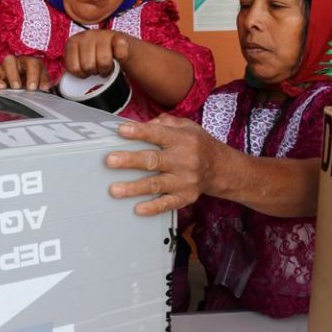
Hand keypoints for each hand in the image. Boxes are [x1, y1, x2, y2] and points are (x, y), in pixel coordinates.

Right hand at [0, 54, 49, 90]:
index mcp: (32, 65)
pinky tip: (1, 88)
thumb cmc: (26, 86)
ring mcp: (5, 67)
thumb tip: (45, 88)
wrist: (12, 91)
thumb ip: (42, 84)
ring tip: (16, 87)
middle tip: (31, 88)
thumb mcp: (36, 86)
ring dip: (14, 74)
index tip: (42, 89)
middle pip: (28, 60)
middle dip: (31, 73)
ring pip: (9, 61)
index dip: (41, 76)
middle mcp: (19, 63)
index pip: (38, 65)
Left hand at [64, 30, 132, 77]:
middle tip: (97, 68)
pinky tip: (117, 58)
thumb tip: (61, 84)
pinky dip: (120, 60)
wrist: (116, 46)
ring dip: (107, 69)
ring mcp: (103, 34)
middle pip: (88, 66)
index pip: (73, 68)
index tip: (86, 72)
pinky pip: (120, 55)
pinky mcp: (119, 37)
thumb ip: (72, 69)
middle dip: (94, 71)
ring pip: (104, 62)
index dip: (81, 74)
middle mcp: (86, 35)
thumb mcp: (80, 60)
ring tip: (106, 66)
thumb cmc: (95, 56)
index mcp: (73, 42)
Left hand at [105, 114, 220, 215]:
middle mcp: (184, 160)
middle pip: (154, 160)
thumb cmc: (198, 145)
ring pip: (156, 184)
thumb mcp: (186, 126)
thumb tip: (140, 124)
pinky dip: (153, 207)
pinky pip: (167, 204)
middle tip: (110, 161)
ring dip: (134, 188)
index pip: (158, 134)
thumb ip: (164, 123)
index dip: (139, 132)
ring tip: (115, 189)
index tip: (122, 130)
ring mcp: (185, 180)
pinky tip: (138, 209)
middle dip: (130, 161)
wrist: (221, 168)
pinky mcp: (186, 197)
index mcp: (182, 139)